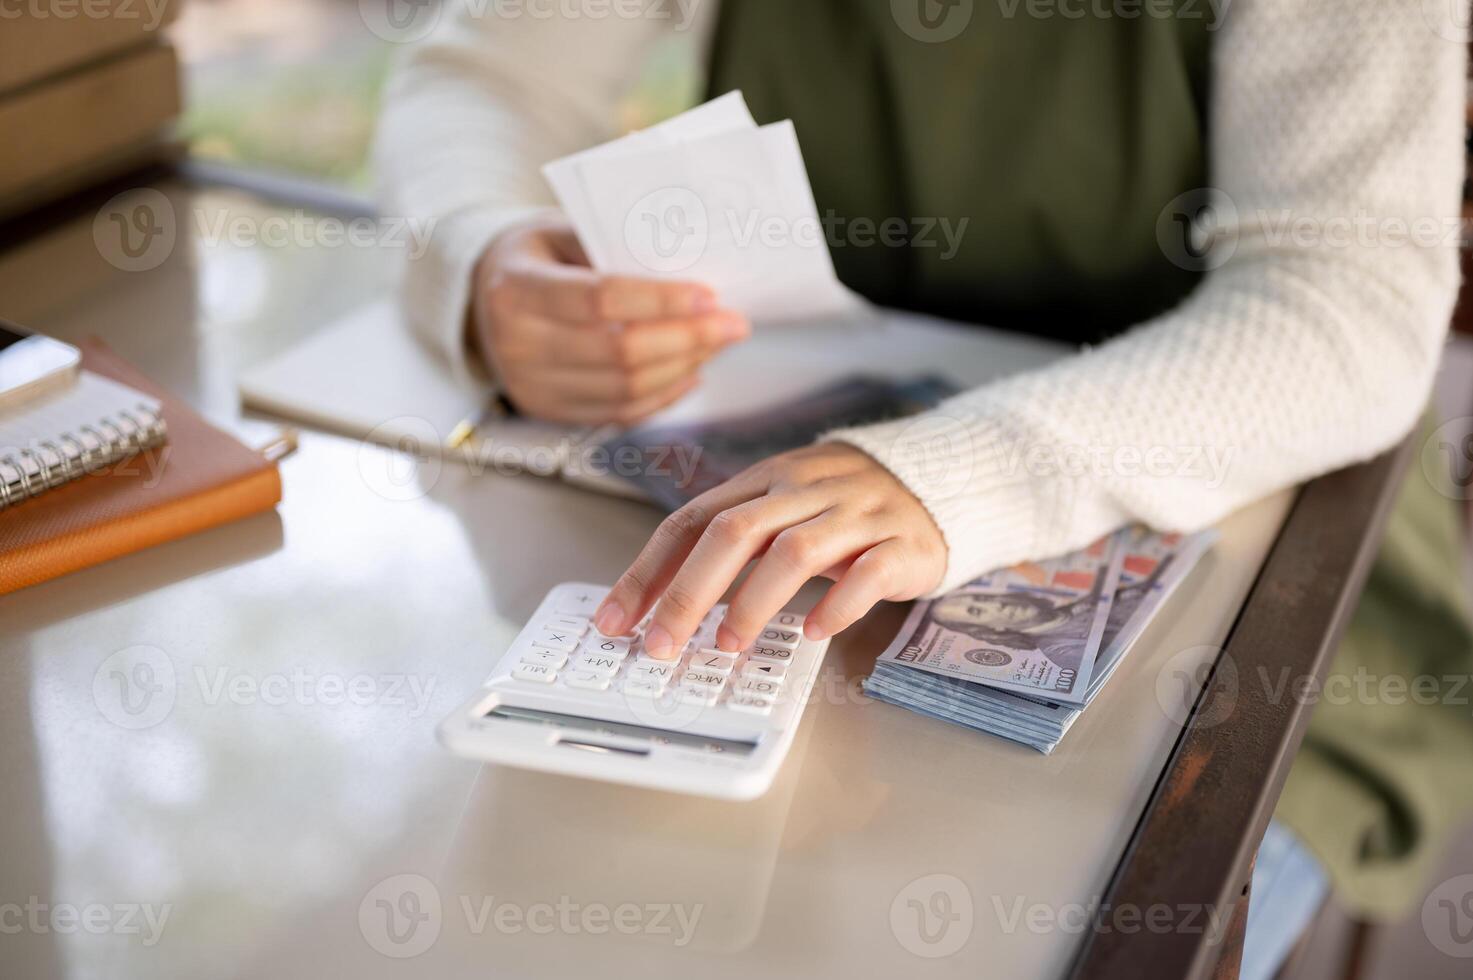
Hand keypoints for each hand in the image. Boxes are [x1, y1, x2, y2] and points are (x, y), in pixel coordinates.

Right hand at [471, 217, 749, 423]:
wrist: (481, 298)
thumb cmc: (537, 256)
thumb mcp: (562, 231)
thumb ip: (614, 246)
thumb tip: (692, 266)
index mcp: (517, 290)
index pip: (600, 300)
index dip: (661, 300)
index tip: (710, 295)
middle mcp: (518, 345)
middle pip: (620, 352)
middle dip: (688, 339)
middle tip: (734, 323)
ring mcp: (532, 387)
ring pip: (626, 390)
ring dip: (684, 367)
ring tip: (717, 343)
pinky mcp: (549, 412)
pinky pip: (620, 413)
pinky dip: (664, 396)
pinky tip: (692, 371)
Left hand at [593, 444, 947, 658]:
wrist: (944, 480)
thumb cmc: (847, 507)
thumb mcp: (786, 507)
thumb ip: (734, 540)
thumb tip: (664, 597)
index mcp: (766, 481)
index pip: (693, 519)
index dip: (649, 571)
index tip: (615, 620)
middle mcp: (806, 490)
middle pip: (734, 533)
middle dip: (688, 592)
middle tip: (660, 645)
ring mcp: (856, 515)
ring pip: (795, 551)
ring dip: (754, 601)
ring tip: (728, 644)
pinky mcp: (901, 543)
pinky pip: (867, 575)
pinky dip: (836, 605)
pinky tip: (814, 634)